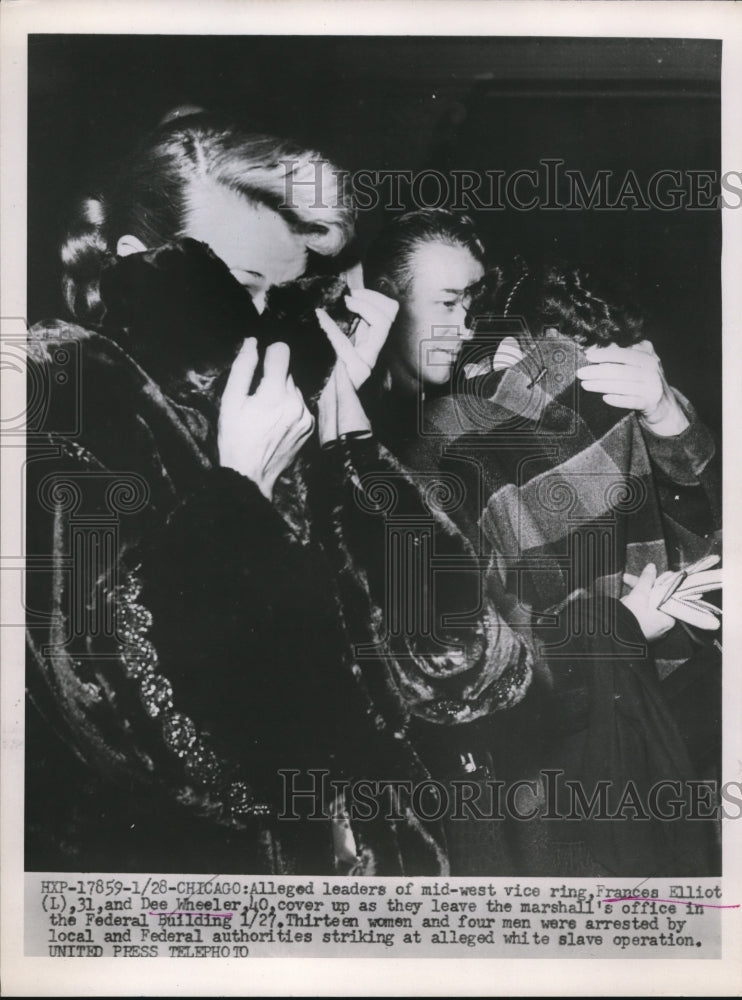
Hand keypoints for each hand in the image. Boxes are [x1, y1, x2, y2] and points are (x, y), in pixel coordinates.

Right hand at [218, 338, 313, 499]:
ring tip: (266, 413)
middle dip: (273, 378)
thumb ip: (243, 368)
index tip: (260, 363)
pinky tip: (276, 422)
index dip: (269, 353)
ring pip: (295, 389)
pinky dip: (290, 408)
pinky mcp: (310, 427)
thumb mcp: (230, 401)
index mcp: (276, 394)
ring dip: (282, 393)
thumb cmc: (235, 438)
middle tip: (258, 398)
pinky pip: (301, 405)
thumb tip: (252, 342)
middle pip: (288, 372)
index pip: (282, 351)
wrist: (250, 475)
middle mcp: (296, 402)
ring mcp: (306, 416)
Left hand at [315, 288, 398, 388]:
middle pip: (390, 315)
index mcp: (371, 342)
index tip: (354, 292)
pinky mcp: (355, 373)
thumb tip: (343, 298)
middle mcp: (374, 351)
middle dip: (370, 299)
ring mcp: (367, 362)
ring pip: (381, 324)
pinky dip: (332, 327)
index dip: (374, 297)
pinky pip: (346, 344)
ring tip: (343, 303)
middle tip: (348, 298)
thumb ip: (346, 325)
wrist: (323, 403)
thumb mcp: (339, 343)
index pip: (390, 311)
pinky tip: (320, 317)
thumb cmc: (327, 372)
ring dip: (363, 307)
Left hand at [576, 340, 688, 435]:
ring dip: (600, 385)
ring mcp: (652, 387)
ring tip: (585, 385)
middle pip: (619, 370)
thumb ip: (619, 355)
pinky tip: (604, 398)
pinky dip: (617, 400)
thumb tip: (593, 348)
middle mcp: (651, 370)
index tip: (588, 356)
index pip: (623, 353)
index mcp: (647, 357)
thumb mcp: (636, 364)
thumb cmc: (643, 380)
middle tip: (580, 373)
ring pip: (622, 386)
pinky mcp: (650, 403)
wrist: (664, 404)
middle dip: (597, 371)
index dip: (604, 354)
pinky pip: (631, 401)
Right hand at [623, 554, 721, 630]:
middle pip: (655, 599)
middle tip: (628, 580)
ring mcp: (654, 630)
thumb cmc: (631, 617)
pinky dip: (635, 608)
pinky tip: (625, 602)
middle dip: (641, 588)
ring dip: (636, 597)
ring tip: (624, 594)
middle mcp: (664, 626)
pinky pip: (642, 616)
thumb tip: (651, 567)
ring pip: (647, 607)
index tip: (648, 575)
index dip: (656, 582)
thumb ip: (647, 580)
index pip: (666, 594)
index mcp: (669, 617)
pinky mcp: (644, 632)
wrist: (616, 637)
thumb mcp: (639, 594)